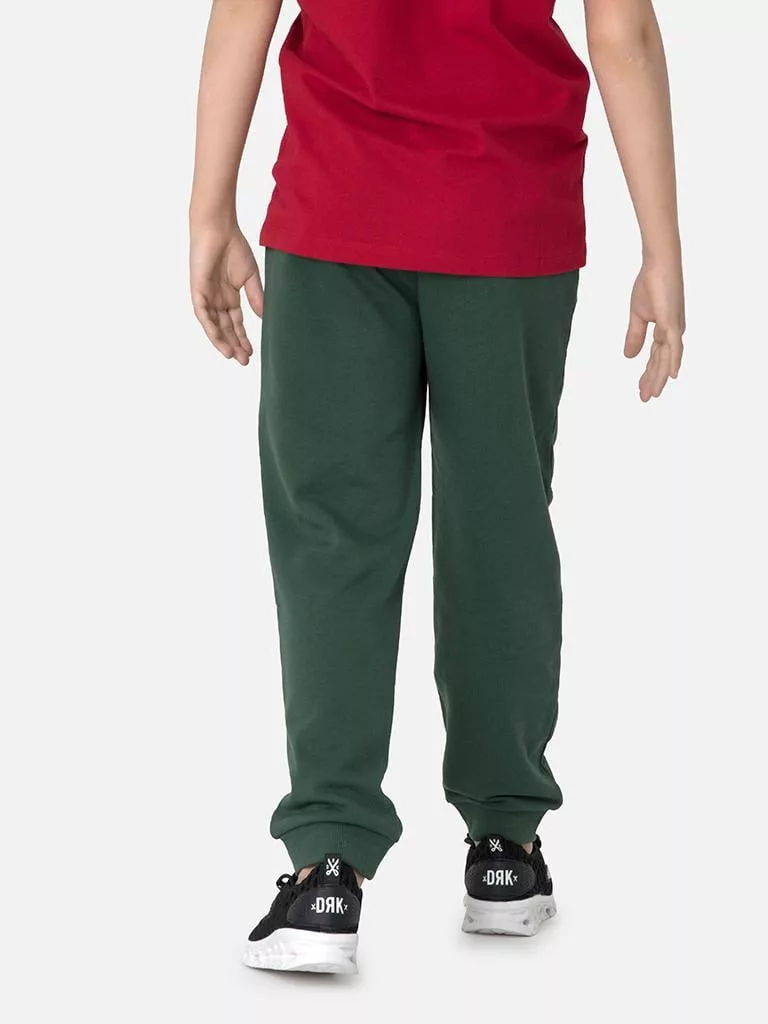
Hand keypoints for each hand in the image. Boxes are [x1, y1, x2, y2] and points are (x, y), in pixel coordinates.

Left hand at [190, 224, 262, 365]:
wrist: (219, 229)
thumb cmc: (234, 248)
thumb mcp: (250, 277)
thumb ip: (256, 297)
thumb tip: (264, 317)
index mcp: (229, 297)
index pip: (236, 323)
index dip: (243, 338)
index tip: (252, 352)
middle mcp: (217, 300)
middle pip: (225, 328)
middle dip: (234, 345)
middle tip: (244, 361)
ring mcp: (206, 296)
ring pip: (213, 326)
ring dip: (222, 342)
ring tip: (232, 356)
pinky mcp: (198, 291)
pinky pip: (203, 314)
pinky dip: (210, 328)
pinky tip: (219, 340)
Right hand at [624, 260, 685, 401]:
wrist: (658, 265)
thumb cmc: (649, 284)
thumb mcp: (637, 316)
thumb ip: (634, 336)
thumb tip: (629, 357)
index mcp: (664, 331)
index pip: (655, 358)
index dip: (647, 374)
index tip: (640, 389)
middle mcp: (673, 333)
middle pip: (661, 363)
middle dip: (652, 381)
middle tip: (645, 398)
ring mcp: (674, 328)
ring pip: (667, 359)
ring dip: (659, 377)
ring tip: (652, 393)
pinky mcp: (673, 322)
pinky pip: (674, 346)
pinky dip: (673, 362)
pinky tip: (671, 376)